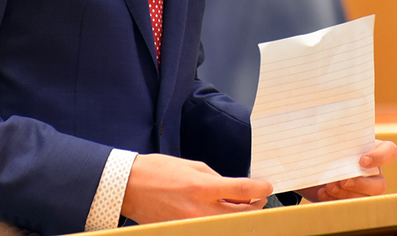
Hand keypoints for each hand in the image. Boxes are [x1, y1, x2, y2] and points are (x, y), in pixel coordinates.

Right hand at [120, 153, 271, 224]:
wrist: (130, 187)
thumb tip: (234, 189)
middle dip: (256, 204)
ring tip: (241, 206)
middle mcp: (200, 209)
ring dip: (240, 215)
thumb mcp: (193, 166)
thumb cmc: (159, 171)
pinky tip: (222, 215)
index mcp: (204, 187)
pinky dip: (221, 222)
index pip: (244, 191)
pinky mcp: (184, 231)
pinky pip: (211, 229)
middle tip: (258, 197)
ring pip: (229, 225)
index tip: (267, 186)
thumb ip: (217, 179)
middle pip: (243, 213)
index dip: (261, 188)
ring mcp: (192, 224)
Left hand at [299, 140, 396, 201]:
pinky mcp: (349, 202)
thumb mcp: (332, 140)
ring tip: (328, 187)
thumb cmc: (326, 146)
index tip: (363, 160)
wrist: (312, 161)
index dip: (380, 157)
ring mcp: (364, 191)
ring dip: (346, 195)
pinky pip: (349, 207)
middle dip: (361, 185)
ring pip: (365, 199)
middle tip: (343, 181)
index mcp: (374, 151)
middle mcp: (373, 173)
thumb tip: (331, 138)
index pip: (390, 152)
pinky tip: (322, 193)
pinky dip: (334, 201)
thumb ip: (336, 140)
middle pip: (380, 184)